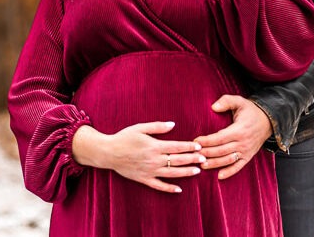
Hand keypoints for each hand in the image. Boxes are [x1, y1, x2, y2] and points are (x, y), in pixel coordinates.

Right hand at [72, 121, 204, 192]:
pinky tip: (179, 189)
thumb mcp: (141, 127)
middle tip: (204, 159)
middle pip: (177, 160)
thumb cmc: (125, 137)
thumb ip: (158, 126)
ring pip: (171, 173)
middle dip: (192, 159)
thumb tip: (173, 124)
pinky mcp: (144, 179)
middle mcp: (154, 159)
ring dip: (185, 172)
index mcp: (155, 146)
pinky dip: (169, 188)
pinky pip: (159, 186)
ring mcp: (150, 171)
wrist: (109, 152)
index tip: (199, 146)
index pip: (176, 147)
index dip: (189, 146)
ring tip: (197, 171)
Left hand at [193, 95, 272, 179]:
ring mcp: (246, 151)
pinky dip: (229, 172)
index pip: (219, 138)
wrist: (268, 121)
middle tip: (194, 154)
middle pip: (221, 150)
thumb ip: (226, 101)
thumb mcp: (240, 101)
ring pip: (227, 160)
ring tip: (201, 165)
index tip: (195, 142)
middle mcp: (243, 142)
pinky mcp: (248, 156)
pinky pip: (238, 166)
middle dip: (207, 153)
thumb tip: (213, 107)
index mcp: (239, 130)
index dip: (207, 141)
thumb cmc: (251, 110)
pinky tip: (219, 176)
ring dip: (214, 163)